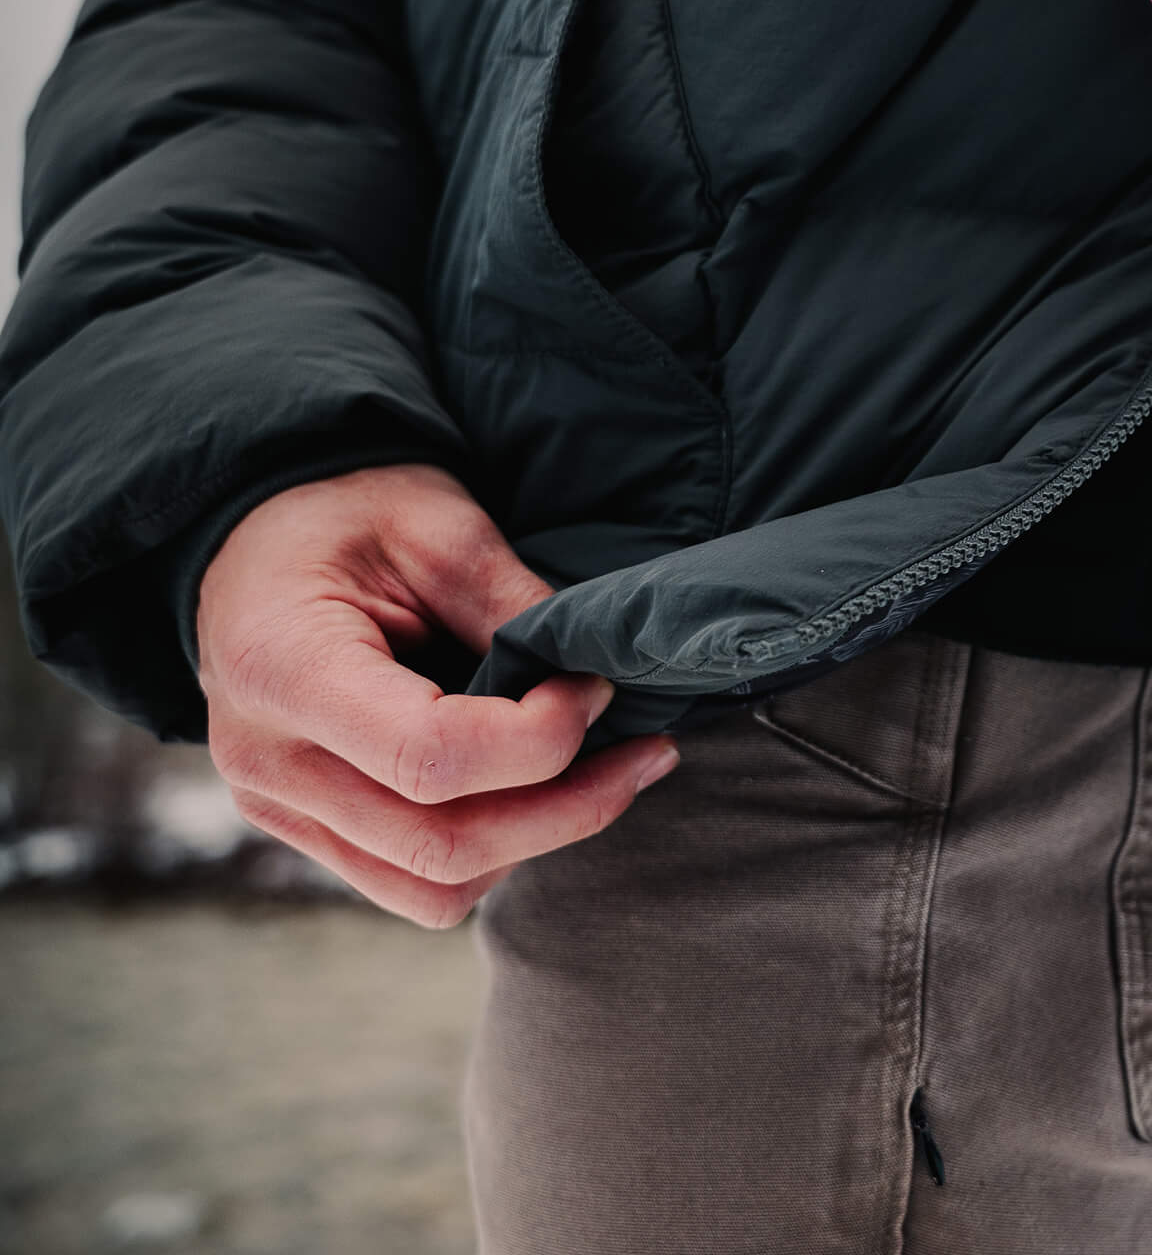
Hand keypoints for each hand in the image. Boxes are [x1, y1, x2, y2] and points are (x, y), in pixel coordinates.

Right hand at [197, 464, 675, 926]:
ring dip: (540, 839)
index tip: (594, 686)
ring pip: (434, 886)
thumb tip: (593, 679)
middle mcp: (270, 764)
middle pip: (441, 843)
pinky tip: (540, 789)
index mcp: (283, 670)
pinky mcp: (310, 832)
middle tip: (648, 751)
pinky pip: (414, 883)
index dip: (537, 738)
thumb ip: (510, 604)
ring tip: (608, 771)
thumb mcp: (435, 522)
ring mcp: (281, 811)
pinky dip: (497, 850)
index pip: (427, 757)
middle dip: (568, 808)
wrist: (256, 538)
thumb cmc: (346, 512)